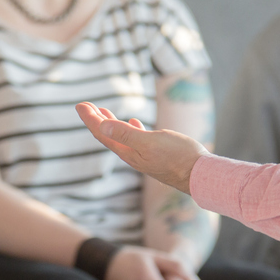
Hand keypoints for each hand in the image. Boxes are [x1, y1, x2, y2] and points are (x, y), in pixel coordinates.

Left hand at [76, 102, 208, 193]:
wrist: (200, 175)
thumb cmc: (178, 158)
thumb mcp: (150, 142)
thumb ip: (126, 134)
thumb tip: (101, 125)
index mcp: (128, 152)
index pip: (102, 133)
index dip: (90, 118)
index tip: (80, 104)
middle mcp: (132, 155)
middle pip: (108, 135)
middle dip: (96, 119)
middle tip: (85, 105)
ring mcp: (144, 155)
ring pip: (121, 137)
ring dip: (111, 123)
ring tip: (102, 111)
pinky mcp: (157, 154)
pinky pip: (137, 139)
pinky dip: (131, 129)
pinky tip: (134, 122)